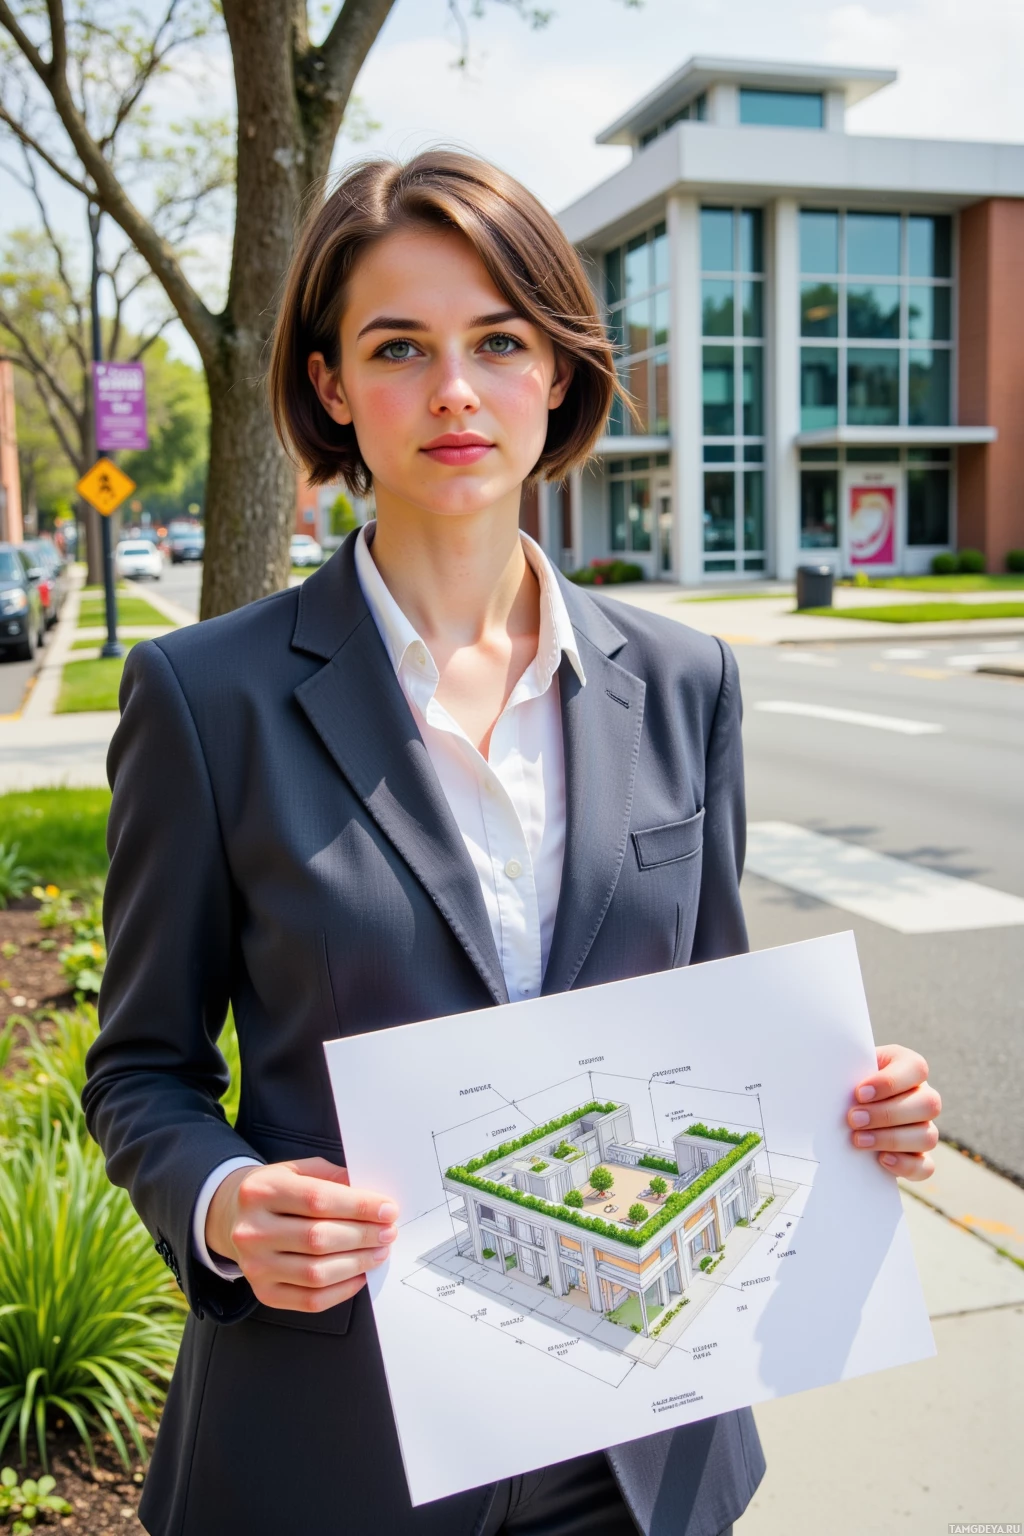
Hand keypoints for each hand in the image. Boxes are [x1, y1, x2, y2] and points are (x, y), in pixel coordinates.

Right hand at [206, 1156, 398, 1311]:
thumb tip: (373, 1200)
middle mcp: (252, 1230)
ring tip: (379, 1252)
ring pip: (316, 1273)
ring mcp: (255, 1266)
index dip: (358, 1206)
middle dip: (363, 1235)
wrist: (233, 1217)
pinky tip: (359, 1274)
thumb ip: (333, 1178)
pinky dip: (342, 1290)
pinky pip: (310, 1300)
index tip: (388, 1210)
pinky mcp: (263, 1293)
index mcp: (261, 1191)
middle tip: (388, 1232)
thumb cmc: (276, 1191)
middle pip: (318, 1238)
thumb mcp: (297, 1170)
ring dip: (357, 1263)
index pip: (317, 1200)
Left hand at [847, 1044, 940, 1181]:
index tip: (859, 1092)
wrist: (839, 1108)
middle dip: (887, 1114)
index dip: (891, 1082)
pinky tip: (880, 1159)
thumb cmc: (842, 1082)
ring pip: (928, 1136)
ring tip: (858, 1140)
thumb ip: (844, 1070)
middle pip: (928, 1104)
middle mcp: (923, 1096)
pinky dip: (905, 1165)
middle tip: (854, 1119)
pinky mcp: (919, 1157)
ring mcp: (924, 1128)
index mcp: (908, 1067)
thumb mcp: (844, 1069)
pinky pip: (926, 1166)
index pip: (917, 1068)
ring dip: (892, 1140)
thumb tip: (826, 1080)